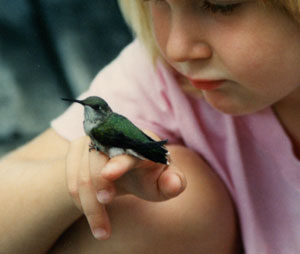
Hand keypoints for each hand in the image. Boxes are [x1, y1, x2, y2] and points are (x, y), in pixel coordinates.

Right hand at [66, 134, 185, 239]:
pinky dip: (78, 200)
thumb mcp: (162, 183)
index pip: (128, 149)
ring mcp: (93, 140)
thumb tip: (174, 183)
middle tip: (105, 221)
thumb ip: (173, 182)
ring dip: (89, 206)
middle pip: (98, 161)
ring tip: (102, 231)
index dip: (120, 161)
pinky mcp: (77, 148)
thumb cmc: (147, 177)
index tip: (109, 174)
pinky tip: (90, 211)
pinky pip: (69, 176)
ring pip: (81, 174)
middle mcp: (114, 136)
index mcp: (140, 141)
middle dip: (98, 189)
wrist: (123, 170)